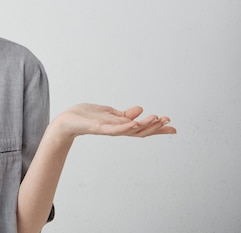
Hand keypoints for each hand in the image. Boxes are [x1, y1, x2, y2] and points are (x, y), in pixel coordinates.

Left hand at [52, 103, 176, 139]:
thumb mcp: (109, 113)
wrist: (67, 121)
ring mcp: (108, 130)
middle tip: (169, 123)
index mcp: (120, 125)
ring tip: (157, 119)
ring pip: (130, 130)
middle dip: (156, 127)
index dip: (157, 128)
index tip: (173, 127)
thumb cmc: (86, 117)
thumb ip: (124, 114)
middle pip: (141, 131)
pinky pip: (114, 129)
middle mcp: (117, 129)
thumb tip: (140, 110)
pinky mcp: (98, 128)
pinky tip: (135, 123)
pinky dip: (125, 127)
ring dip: (144, 125)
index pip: (142, 128)